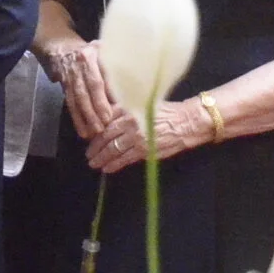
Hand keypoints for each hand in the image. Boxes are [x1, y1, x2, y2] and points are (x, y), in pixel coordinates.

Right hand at [42, 39, 120, 143]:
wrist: (63, 49)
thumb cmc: (95, 52)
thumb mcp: (107, 52)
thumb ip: (119, 68)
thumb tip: (134, 91)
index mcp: (94, 54)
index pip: (99, 77)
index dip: (104, 96)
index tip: (111, 112)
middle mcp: (81, 64)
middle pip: (87, 89)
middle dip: (94, 109)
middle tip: (102, 126)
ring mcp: (71, 75)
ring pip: (77, 98)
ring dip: (85, 117)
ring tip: (92, 133)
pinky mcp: (64, 86)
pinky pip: (70, 104)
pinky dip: (76, 119)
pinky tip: (82, 132)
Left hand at [88, 98, 210, 174]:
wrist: (185, 122)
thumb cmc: (165, 113)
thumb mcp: (142, 104)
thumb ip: (124, 111)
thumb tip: (106, 120)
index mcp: (128, 109)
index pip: (106, 120)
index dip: (95, 131)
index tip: (89, 138)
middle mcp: (130, 122)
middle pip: (106, 136)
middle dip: (95, 147)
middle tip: (88, 154)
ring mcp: (137, 137)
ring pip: (113, 149)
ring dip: (101, 158)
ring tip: (94, 163)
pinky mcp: (144, 150)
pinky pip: (124, 159)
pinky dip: (114, 164)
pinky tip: (107, 168)